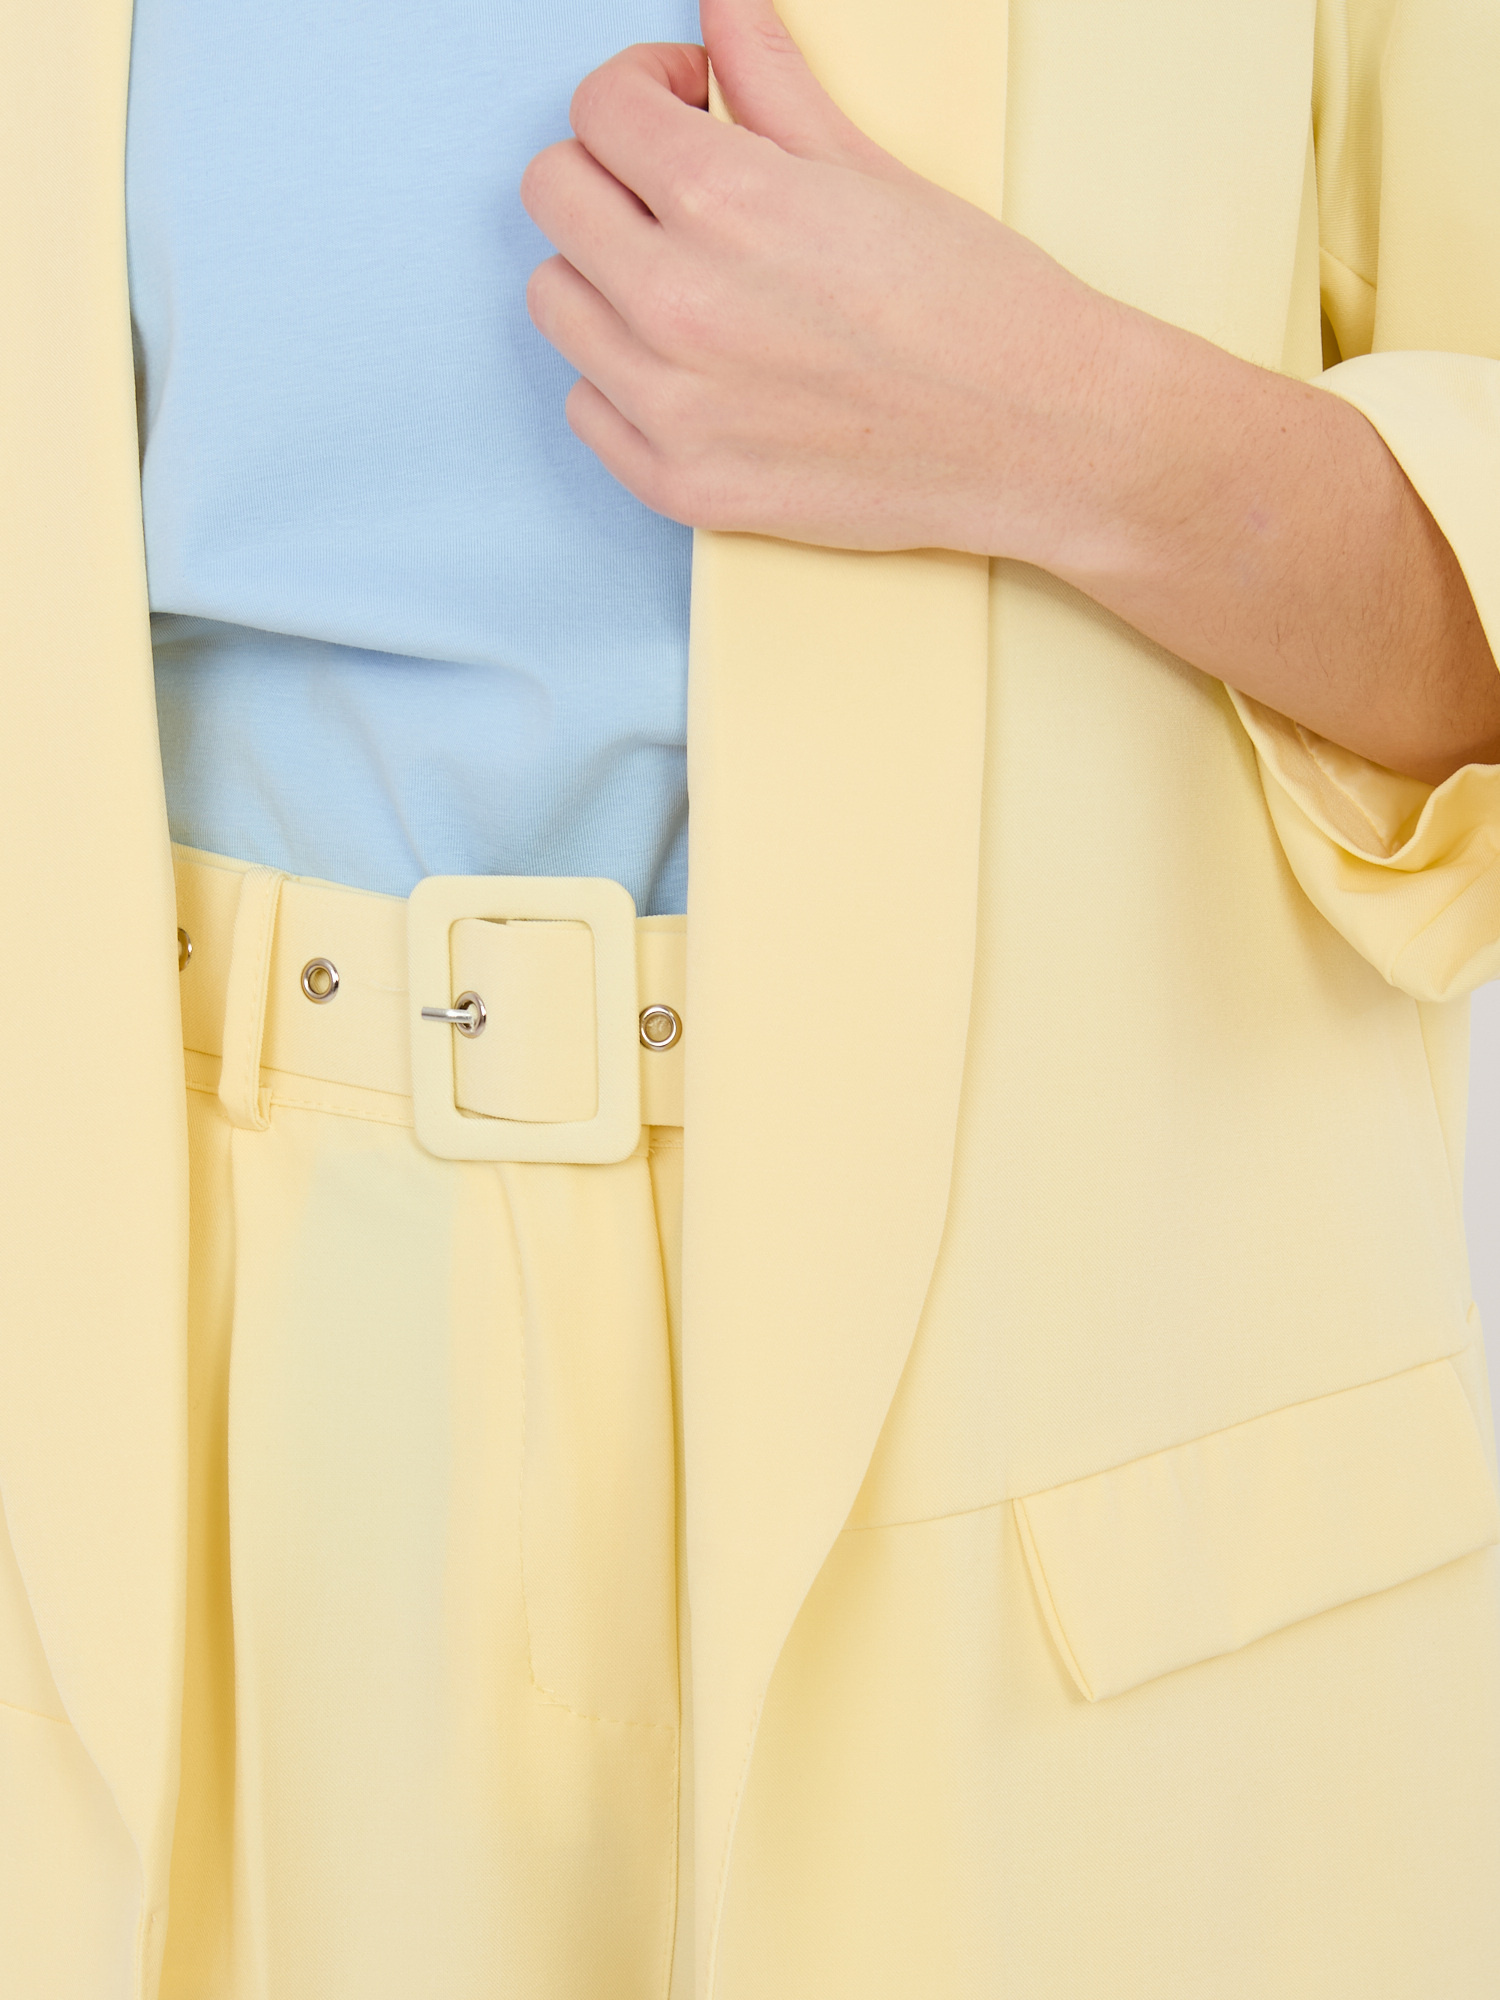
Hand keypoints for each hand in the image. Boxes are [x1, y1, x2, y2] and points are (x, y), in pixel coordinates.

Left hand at [520, 0, 1119, 561]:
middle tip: (675, 189)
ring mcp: (671, 406)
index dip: (644, 89)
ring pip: (555, 301)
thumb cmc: (976, 306)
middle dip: (610, 171)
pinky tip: (690, 365)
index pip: (598, 107)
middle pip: (554, 195)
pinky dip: (620, 379)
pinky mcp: (681, 485)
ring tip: (683, 280)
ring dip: (603, 274)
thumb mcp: (867, 164)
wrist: (1037, 437)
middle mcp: (677, 303)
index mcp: (724, 201)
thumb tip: (721, 10)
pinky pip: (585, 408)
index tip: (685, 106)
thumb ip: (769, 79)